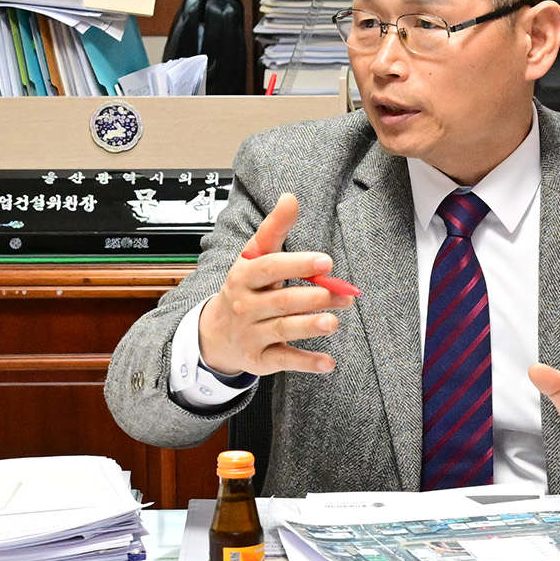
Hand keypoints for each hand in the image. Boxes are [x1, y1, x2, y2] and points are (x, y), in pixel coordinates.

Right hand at [195, 193, 342, 378]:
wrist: (215, 334)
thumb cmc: (245, 289)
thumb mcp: (253, 257)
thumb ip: (274, 228)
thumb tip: (291, 198)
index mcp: (243, 276)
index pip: (270, 267)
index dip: (297, 264)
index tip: (326, 261)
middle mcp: (244, 306)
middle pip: (282, 301)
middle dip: (315, 298)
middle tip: (344, 295)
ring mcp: (251, 334)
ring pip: (283, 330)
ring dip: (310, 326)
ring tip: (334, 322)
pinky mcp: (260, 359)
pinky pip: (284, 360)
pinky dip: (306, 362)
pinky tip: (328, 362)